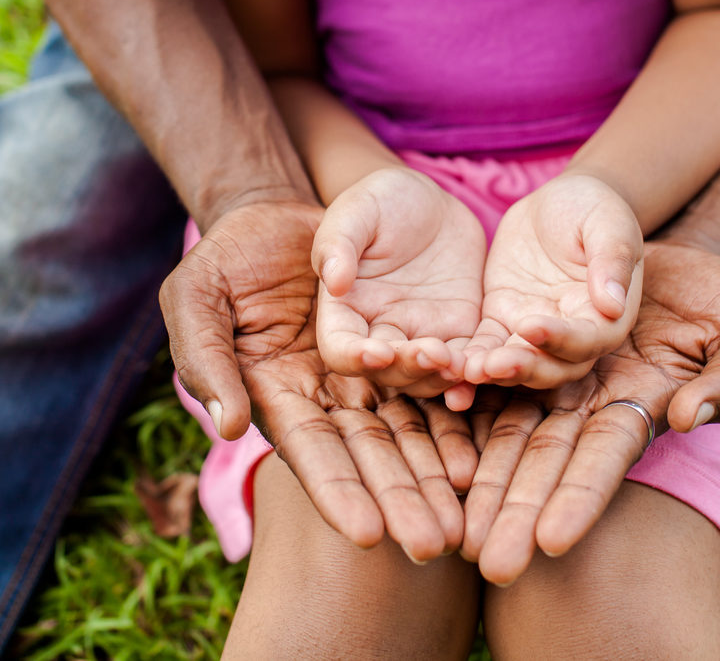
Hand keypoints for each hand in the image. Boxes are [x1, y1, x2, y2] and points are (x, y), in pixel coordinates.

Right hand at [159, 200, 478, 561]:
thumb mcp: (195, 299)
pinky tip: (480, 456)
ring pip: (408, 433)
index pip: (311, 452)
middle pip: (369, 457)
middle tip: (434, 545)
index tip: (368, 535)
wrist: (274, 217)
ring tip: (465, 519)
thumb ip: (206, 361)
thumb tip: (231, 427)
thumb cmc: (223, 259)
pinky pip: (431, 388)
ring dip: (434, 478)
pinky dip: (454, 421)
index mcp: (277, 394)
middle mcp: (326, 398)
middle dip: (400, 502)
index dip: (338, 493)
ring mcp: (365, 378)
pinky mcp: (399, 349)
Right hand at [312, 167, 485, 400]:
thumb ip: (339, 243)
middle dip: (410, 368)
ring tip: (463, 364)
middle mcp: (381, 330)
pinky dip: (475, 372)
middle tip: (435, 354)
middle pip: (389, 371)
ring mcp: (422, 335)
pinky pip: (467, 360)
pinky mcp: (460, 331)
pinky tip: (490, 369)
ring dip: (443, 377)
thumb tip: (333, 282)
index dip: (355, 358)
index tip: (377, 353)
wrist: (432, 201)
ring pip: (428, 375)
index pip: (341, 348)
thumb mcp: (357, 210)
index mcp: (347, 309)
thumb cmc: (383, 200)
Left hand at [460, 174, 643, 395]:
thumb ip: (611, 260)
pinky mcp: (502, 321)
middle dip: (524, 368)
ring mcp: (534, 331)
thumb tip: (614, 304)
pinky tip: (451, 363)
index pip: (588, 340)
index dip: (561, 339)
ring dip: (495, 372)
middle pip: (553, 367)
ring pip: (518, 364)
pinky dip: (472, 357)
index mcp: (606, 316)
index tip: (531, 325)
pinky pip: (487, 345)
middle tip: (493, 364)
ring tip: (468, 369)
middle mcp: (573, 334)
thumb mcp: (608, 224)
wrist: (560, 202)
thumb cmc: (594, 209)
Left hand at [461, 239, 719, 583]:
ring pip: (506, 427)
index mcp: (640, 404)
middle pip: (546, 460)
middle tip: (488, 562)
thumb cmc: (717, 294)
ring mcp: (549, 375)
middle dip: (519, 510)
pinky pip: (483, 372)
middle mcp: (588, 401)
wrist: (662, 247)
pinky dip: (459, 399)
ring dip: (480, 474)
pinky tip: (431, 430)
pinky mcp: (516, 340)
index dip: (581, 498)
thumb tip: (691, 417)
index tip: (552, 544)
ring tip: (451, 515)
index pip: (606, 458)